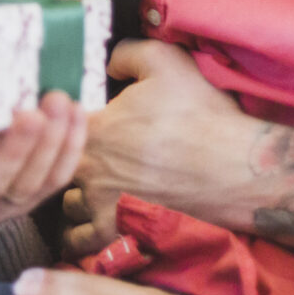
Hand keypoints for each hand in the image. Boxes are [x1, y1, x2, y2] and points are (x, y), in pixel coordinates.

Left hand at [61, 40, 293, 256]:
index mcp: (92, 126)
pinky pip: (79, 241)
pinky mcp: (118, 232)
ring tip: (93, 188)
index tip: (69, 122)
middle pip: (58, 165)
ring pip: (67, 203)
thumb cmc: (201, 114)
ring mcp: (100, 203)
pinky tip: (91, 223)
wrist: (238, 169)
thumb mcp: (165, 61)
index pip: (55, 124)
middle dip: (67, 160)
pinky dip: (79, 234)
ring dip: (74, 196)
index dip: (61, 121)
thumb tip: (108, 63)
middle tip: (85, 157)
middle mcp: (87, 167)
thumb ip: (126, 54)